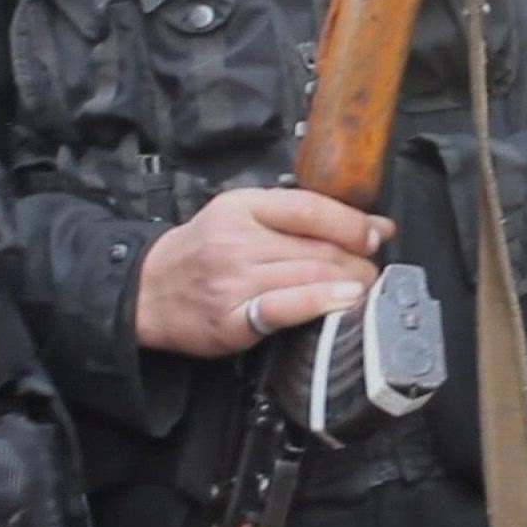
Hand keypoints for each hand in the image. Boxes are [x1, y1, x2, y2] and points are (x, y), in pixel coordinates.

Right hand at [133, 188, 395, 357]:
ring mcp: (234, 281)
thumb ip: (297, 216)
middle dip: (358, 259)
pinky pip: (286, 308)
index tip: (378, 233)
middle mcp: (238, 240)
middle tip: (373, 269)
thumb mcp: (240, 214)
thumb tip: (370, 224)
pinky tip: (345, 301)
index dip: (352, 222)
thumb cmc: (202, 252)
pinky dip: (321, 303)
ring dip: (350, 283)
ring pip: (309, 276)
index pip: (310, 208)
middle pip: (316, 247)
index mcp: (241, 206)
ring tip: (366, 288)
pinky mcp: (233, 319)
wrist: (147, 290)